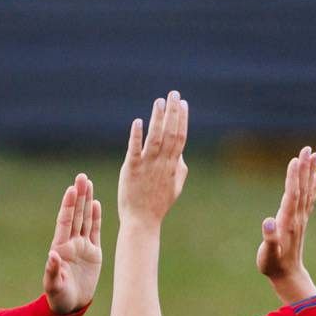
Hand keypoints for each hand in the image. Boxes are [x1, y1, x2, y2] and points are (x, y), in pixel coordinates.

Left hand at [42, 174, 102, 313]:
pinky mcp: (94, 253)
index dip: (68, 206)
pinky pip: (95, 231)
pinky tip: (96, 203)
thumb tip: (53, 256)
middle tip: (81, 177)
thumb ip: (53, 271)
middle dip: (78, 196)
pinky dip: (96, 217)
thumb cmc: (58, 297)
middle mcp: (71, 243)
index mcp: (60, 248)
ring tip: (88, 183)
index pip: (65, 222)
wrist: (71, 306)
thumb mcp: (54, 286)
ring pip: (85, 219)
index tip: (71, 190)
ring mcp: (82, 247)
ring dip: (87, 201)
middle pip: (76, 215)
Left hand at [119, 91, 189, 224]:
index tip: (183, 103)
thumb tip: (182, 154)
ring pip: (156, 138)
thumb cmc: (157, 205)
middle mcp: (162, 163)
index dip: (182, 119)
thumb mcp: (175, 187)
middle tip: (173, 93)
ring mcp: (148, 166)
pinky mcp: (132, 170)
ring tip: (159, 101)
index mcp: (173, 166)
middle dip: (173, 112)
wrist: (142, 221)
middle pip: (171, 133)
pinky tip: (139, 121)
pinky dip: (137, 135)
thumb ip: (180, 169)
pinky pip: (135, 150)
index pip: (180, 137)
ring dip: (158, 119)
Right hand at [256, 146, 315, 287]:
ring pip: (307, 190)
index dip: (293, 178)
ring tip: (315, 155)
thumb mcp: (268, 254)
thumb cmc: (273, 265)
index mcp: (287, 221)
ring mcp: (300, 218)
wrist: (288, 275)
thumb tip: (268, 222)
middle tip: (308, 149)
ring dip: (310, 172)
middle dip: (304, 168)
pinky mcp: (301, 220)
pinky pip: (309, 198)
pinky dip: (313, 184)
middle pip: (301, 188)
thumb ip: (269, 239)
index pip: (292, 195)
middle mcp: (297, 217)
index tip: (296, 160)